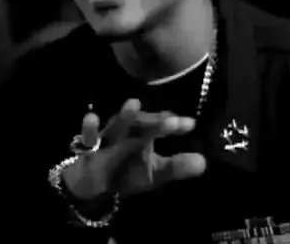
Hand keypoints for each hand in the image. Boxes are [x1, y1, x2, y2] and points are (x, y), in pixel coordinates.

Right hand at [62, 99, 205, 201]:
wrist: (93, 184)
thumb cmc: (126, 171)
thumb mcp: (154, 172)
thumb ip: (176, 166)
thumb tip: (203, 161)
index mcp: (144, 135)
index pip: (161, 124)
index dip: (174, 124)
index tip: (189, 124)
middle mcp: (128, 132)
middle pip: (142, 123)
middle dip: (156, 122)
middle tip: (173, 121)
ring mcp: (108, 138)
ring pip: (117, 125)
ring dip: (125, 115)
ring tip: (134, 103)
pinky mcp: (88, 148)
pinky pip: (87, 137)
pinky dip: (88, 128)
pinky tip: (91, 118)